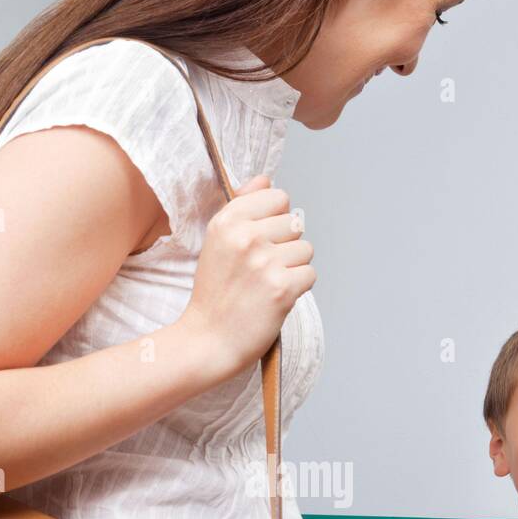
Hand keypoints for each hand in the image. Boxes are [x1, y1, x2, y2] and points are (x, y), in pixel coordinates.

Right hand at [178, 175, 315, 382]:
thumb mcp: (217, 241)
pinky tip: (275, 297)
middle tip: (260, 269)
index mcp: (228, 221)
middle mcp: (246, 237)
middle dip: (285, 246)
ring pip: (306, 250)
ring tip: (266, 284)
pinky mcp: (282, 289)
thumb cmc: (215, 292)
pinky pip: (309, 274)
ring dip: (292, 268)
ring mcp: (265, 263)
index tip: (259, 240)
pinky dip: (297, 288)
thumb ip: (243, 206)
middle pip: (295, 223)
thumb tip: (265, 179)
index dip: (274, 219)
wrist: (208, 339)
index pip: (278, 197)